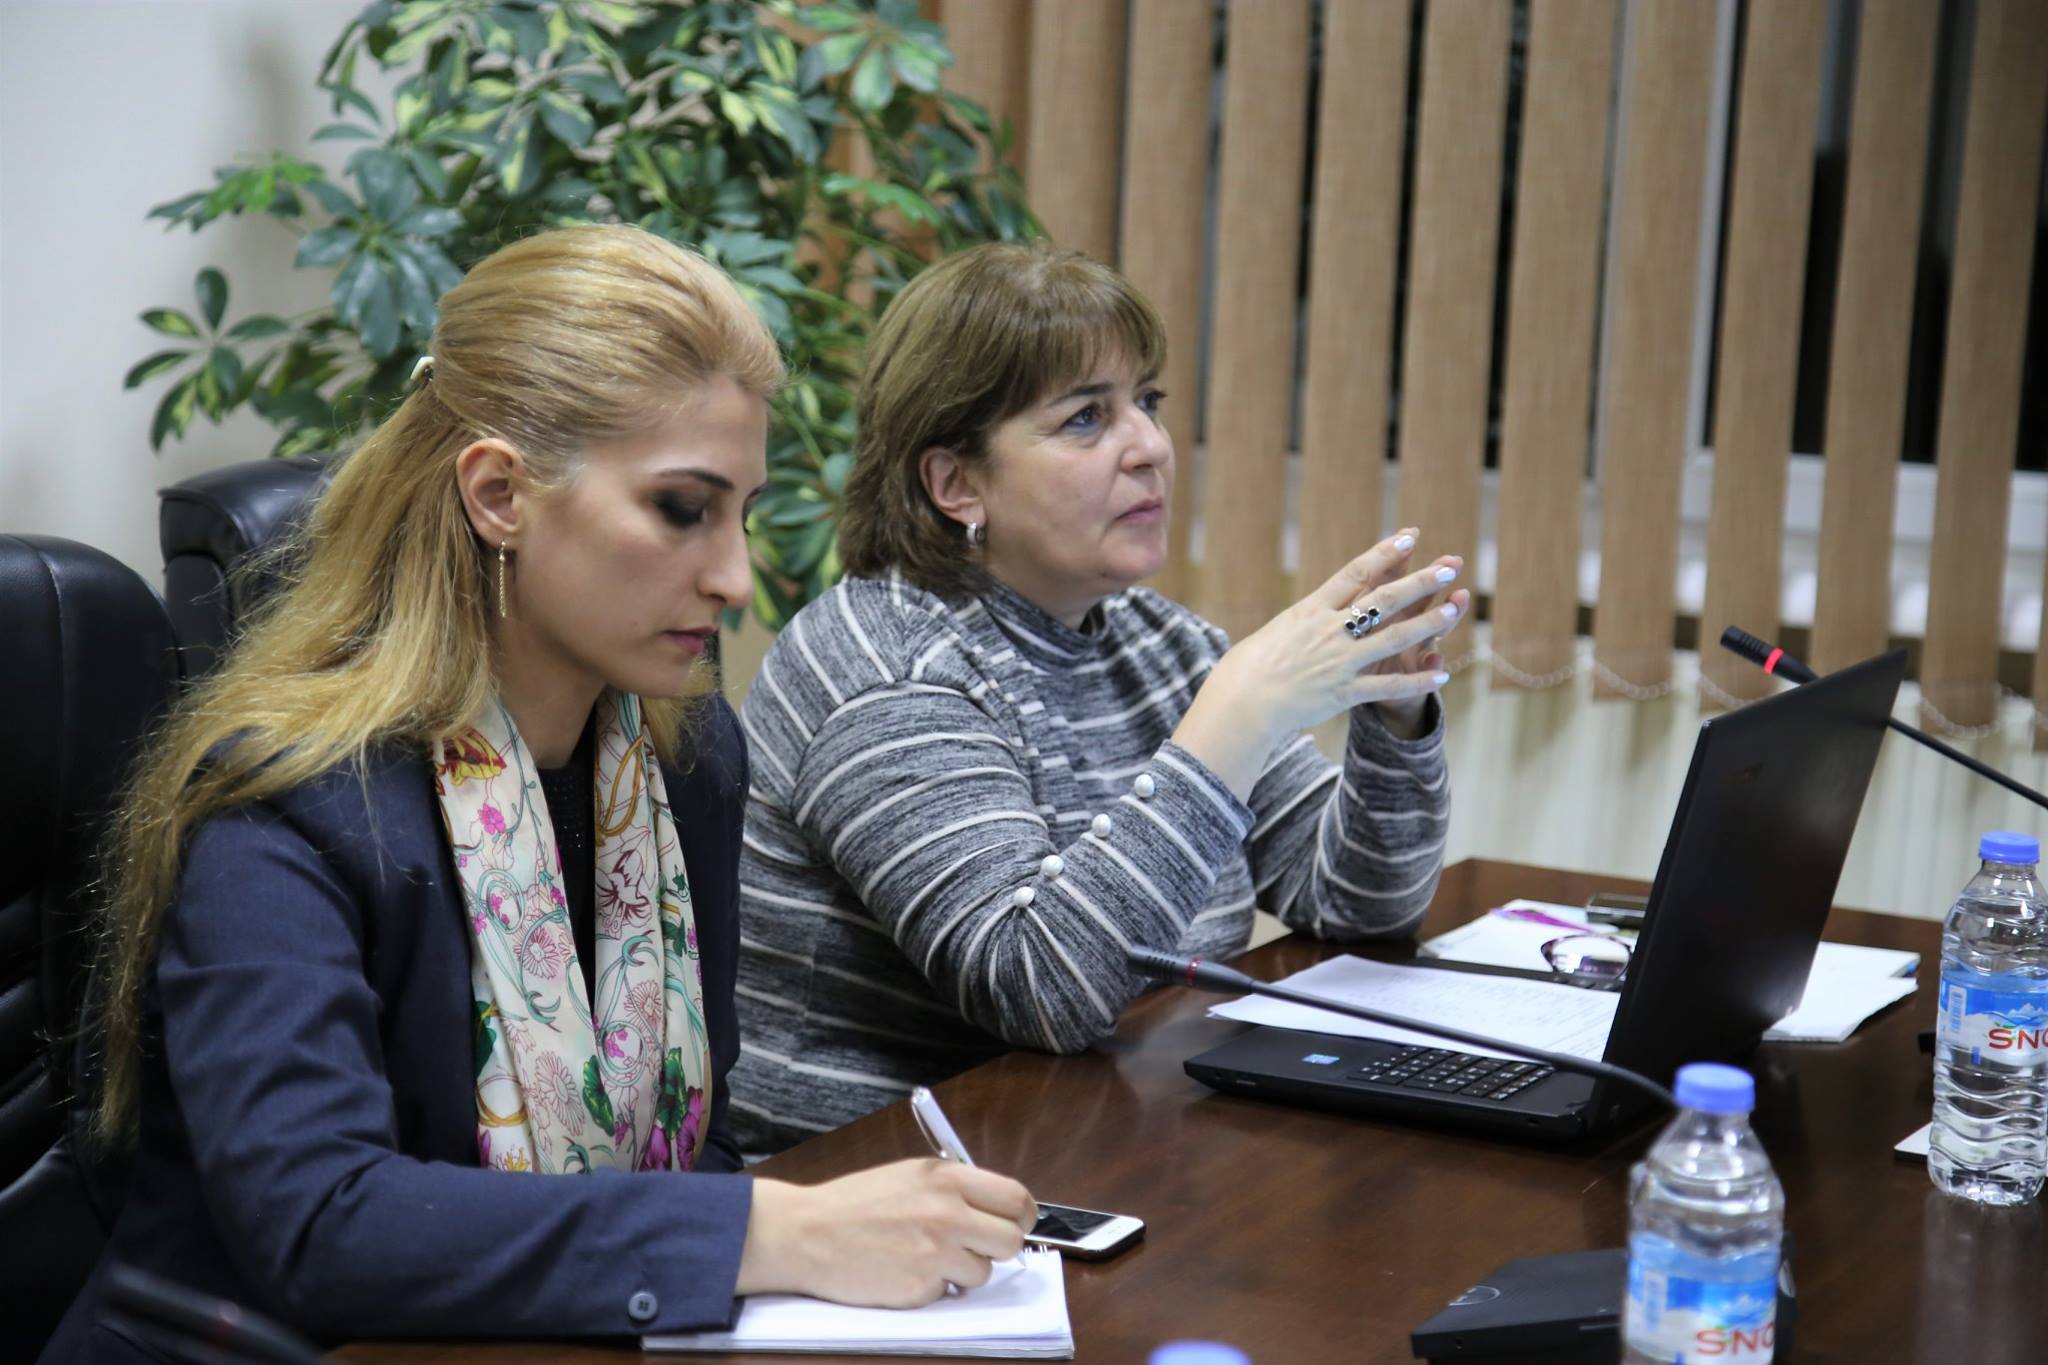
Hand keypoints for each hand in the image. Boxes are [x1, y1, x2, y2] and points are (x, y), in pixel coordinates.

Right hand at [737, 1158, 1036, 1307]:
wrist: (807, 1233)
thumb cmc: (854, 1204)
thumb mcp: (910, 1175)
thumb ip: (953, 1188)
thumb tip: (992, 1209)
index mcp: (947, 1178)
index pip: (1016, 1198)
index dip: (1021, 1216)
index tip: (1014, 1224)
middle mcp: (948, 1212)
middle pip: (1011, 1241)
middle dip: (997, 1248)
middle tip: (974, 1247)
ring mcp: (936, 1253)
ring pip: (983, 1273)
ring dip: (962, 1271)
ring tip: (926, 1257)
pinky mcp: (921, 1288)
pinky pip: (948, 1293)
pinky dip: (932, 1288)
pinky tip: (904, 1271)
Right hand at [1174, 528, 1466, 795]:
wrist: (1240, 705)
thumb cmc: (1244, 670)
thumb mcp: (1273, 633)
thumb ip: (1300, 624)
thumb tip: (1310, 617)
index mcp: (1309, 611)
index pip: (1355, 573)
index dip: (1386, 553)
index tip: (1410, 537)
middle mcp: (1329, 631)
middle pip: (1383, 599)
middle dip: (1419, 581)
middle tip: (1449, 566)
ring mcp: (1339, 661)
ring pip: (1393, 637)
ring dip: (1428, 623)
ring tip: (1453, 609)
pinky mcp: (1344, 692)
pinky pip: (1389, 685)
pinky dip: (1418, 680)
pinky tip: (1442, 674)